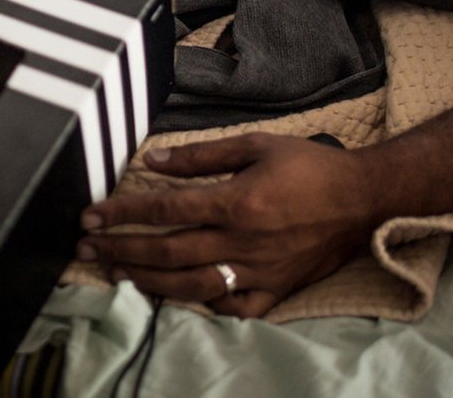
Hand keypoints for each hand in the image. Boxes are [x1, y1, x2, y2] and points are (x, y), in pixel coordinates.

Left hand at [75, 133, 376, 317]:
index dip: (121, 213)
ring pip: (190, 286)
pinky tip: (177, 297)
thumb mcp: (256, 145)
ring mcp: (259, 271)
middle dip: (120, 250)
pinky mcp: (276, 291)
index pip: (163, 209)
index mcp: (236, 202)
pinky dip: (202, 305)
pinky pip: (231, 307)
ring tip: (118, 273)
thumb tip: (152, 160)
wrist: (365, 199)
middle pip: (167, 252)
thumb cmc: (311, 166)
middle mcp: (243, 242)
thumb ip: (201, 155)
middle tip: (87, 248)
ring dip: (147, 281)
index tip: (91, 216)